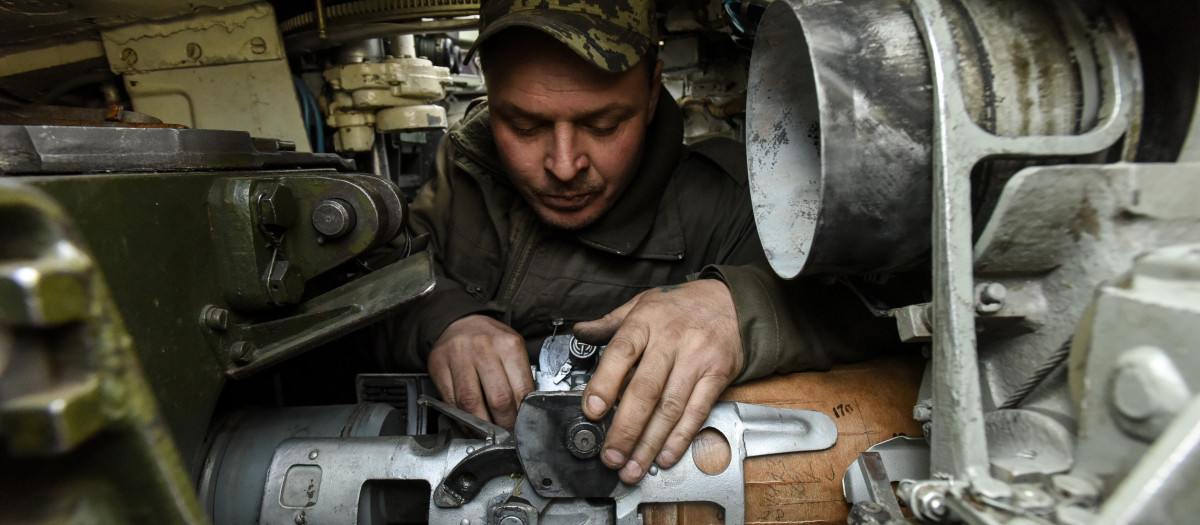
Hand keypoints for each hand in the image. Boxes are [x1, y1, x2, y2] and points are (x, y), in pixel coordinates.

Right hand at [427, 314, 534, 428]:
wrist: (459, 322)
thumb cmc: (489, 339)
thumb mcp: (512, 349)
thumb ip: (520, 377)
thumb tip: (525, 412)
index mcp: (508, 345)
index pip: (521, 390)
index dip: (523, 416)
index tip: (522, 426)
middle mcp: (483, 348)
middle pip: (498, 400)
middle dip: (504, 424)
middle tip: (506, 432)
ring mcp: (458, 356)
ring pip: (470, 404)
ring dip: (481, 426)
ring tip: (488, 432)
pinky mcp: (438, 365)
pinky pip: (450, 401)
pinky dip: (460, 418)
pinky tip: (469, 422)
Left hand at [575, 279, 743, 483]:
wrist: (731, 301)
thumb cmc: (681, 306)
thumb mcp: (643, 303)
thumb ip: (610, 323)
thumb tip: (579, 333)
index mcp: (645, 321)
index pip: (621, 352)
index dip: (605, 384)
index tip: (593, 411)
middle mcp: (670, 340)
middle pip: (645, 390)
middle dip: (626, 428)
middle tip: (611, 456)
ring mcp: (696, 359)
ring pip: (670, 408)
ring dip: (650, 443)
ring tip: (633, 466)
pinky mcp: (717, 376)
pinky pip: (696, 411)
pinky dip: (680, 437)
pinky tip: (666, 455)